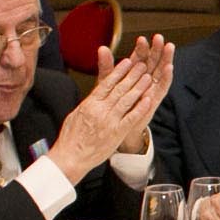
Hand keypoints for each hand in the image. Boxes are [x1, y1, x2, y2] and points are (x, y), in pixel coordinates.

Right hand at [48, 37, 173, 178]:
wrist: (70, 157)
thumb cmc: (71, 138)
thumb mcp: (76, 113)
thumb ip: (89, 102)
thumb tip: (97, 92)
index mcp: (90, 103)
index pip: (107, 83)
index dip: (119, 71)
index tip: (127, 62)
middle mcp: (100, 109)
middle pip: (119, 88)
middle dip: (132, 75)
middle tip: (142, 65)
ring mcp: (109, 121)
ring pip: (127, 100)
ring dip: (139, 88)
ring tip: (148, 78)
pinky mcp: (116, 133)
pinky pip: (131, 118)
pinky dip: (140, 108)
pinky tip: (148, 99)